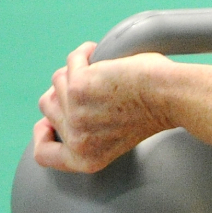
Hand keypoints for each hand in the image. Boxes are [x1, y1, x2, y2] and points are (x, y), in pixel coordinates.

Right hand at [31, 43, 172, 173]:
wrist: (169, 97)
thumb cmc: (152, 111)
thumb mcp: (111, 137)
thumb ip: (84, 131)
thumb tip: (52, 110)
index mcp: (85, 159)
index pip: (44, 154)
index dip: (42, 134)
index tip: (48, 122)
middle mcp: (76, 142)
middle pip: (48, 106)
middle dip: (66, 90)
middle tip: (90, 84)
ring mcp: (74, 115)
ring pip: (58, 81)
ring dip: (78, 70)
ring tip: (103, 70)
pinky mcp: (78, 88)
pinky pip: (71, 61)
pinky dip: (84, 53)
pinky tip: (98, 52)